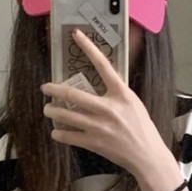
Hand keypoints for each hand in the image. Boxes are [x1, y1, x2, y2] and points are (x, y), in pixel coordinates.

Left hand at [41, 29, 178, 190]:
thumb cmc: (142, 129)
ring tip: (48, 110)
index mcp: (121, 94)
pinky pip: (69, 136)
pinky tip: (56, 131)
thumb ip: (117, 93)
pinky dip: (59, 134)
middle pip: (73, 94)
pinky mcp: (94, 143)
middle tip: (45, 88)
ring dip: (52, 112)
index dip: (88, 48)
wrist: (147, 155)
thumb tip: (101, 83)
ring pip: (66, 116)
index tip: (76, 35)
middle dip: (54, 90)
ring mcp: (100, 126)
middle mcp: (109, 108)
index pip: (103, 65)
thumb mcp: (133, 104)